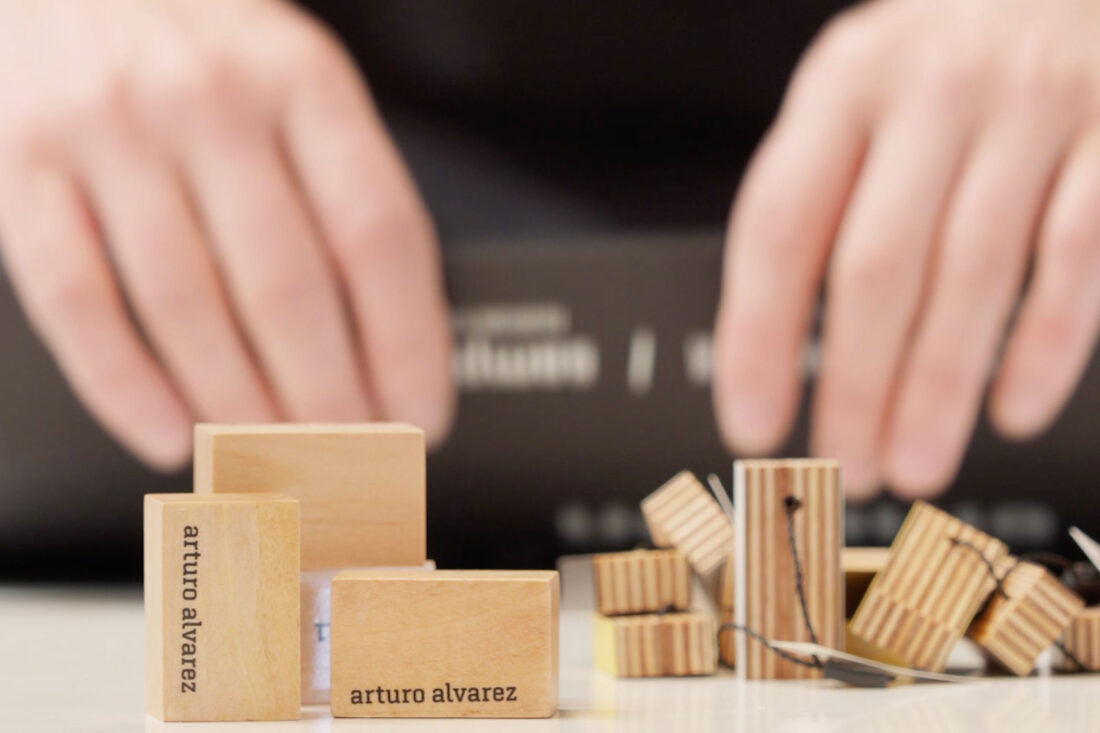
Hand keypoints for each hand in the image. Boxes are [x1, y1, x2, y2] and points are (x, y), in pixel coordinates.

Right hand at [0, 0, 452, 468]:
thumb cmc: (208, 45)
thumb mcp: (302, 83)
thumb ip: (345, 191)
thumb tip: (393, 339)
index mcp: (303, 81)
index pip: (378, 238)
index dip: (410, 346)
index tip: (423, 414)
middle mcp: (208, 102)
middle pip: (288, 289)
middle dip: (331, 398)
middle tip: (352, 454)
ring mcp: (110, 133)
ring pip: (187, 307)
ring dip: (241, 406)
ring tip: (276, 455)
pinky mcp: (23, 165)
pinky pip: (76, 300)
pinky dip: (126, 386)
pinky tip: (171, 434)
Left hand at [714, 0, 1099, 498]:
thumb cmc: (944, 66)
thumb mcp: (861, 97)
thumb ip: (821, 196)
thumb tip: (770, 346)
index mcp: (845, 86)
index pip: (780, 227)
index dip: (757, 337)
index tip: (751, 422)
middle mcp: (933, 93)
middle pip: (876, 266)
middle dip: (852, 385)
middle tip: (843, 464)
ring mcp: (1031, 111)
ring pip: (973, 275)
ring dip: (937, 389)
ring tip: (912, 465)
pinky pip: (1076, 256)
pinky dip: (1044, 344)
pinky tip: (1011, 409)